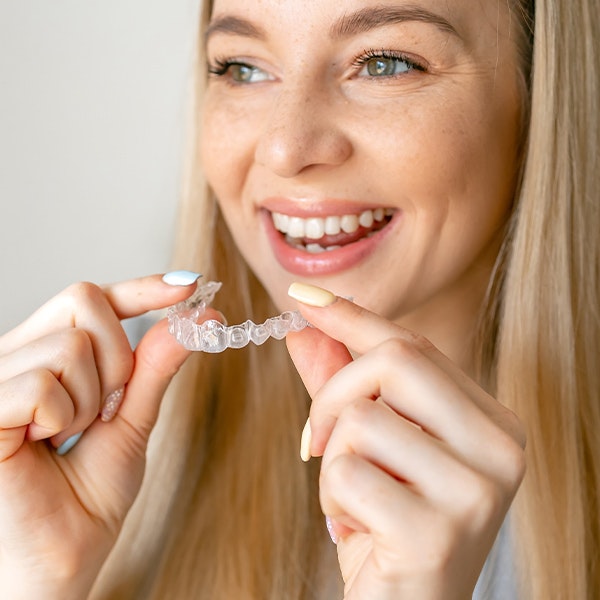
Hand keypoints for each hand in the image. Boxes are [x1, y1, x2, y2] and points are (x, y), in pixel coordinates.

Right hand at [0, 275, 218, 598]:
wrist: (57, 561)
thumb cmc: (87, 498)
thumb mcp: (132, 421)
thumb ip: (156, 368)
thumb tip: (202, 318)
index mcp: (50, 354)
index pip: (95, 298)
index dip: (142, 285)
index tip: (191, 285)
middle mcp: (17, 354)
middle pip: (83, 299)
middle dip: (117, 357)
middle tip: (105, 408)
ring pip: (69, 345)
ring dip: (90, 399)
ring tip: (67, 436)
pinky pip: (40, 384)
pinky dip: (59, 418)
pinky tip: (41, 445)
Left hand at [287, 292, 524, 599]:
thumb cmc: (389, 523)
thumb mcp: (370, 447)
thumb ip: (342, 384)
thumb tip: (305, 328)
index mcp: (491, 421)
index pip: (414, 346)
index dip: (352, 317)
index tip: (303, 298)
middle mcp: (500, 448)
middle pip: (393, 361)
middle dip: (333, 394)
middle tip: (316, 440)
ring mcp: (477, 490)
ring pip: (363, 419)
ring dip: (332, 462)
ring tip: (353, 501)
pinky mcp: (438, 532)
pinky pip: (349, 474)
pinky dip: (332, 499)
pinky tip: (357, 530)